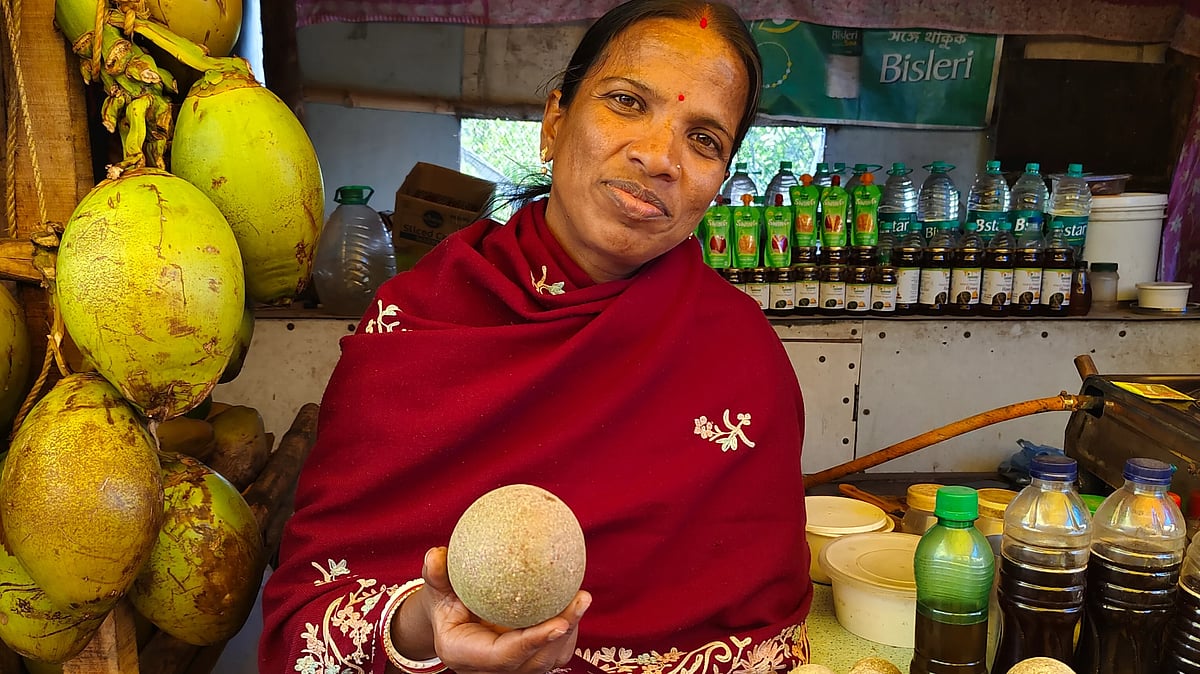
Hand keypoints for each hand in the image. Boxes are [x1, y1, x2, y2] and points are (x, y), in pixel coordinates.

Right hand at [422, 546, 591, 673]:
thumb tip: (436, 555)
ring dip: (569, 631)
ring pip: (548, 660)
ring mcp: (510, 668)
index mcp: (464, 654)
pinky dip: (567, 630)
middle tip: (581, 598)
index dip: (532, 642)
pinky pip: (554, 652)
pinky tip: (574, 602)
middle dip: (562, 633)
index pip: (504, 656)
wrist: (451, 618)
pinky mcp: (526, 661)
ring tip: (581, 598)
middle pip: (534, 661)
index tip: (558, 623)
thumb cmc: (444, 601)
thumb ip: (436, 574)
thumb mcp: (436, 588)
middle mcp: (489, 669)